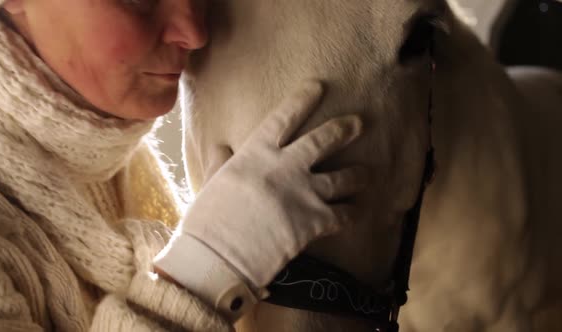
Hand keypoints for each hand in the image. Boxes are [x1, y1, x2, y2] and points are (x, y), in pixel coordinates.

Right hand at [154, 81, 364, 317]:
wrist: (217, 256)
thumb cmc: (208, 221)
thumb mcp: (212, 184)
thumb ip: (219, 163)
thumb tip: (220, 146)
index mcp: (257, 153)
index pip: (284, 118)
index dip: (303, 100)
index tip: (318, 87)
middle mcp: (285, 166)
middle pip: (323, 140)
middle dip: (344, 129)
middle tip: (359, 123)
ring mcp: (303, 192)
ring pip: (342, 177)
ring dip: (357, 175)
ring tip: (366, 174)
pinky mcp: (314, 221)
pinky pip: (343, 214)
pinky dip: (352, 213)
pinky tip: (357, 212)